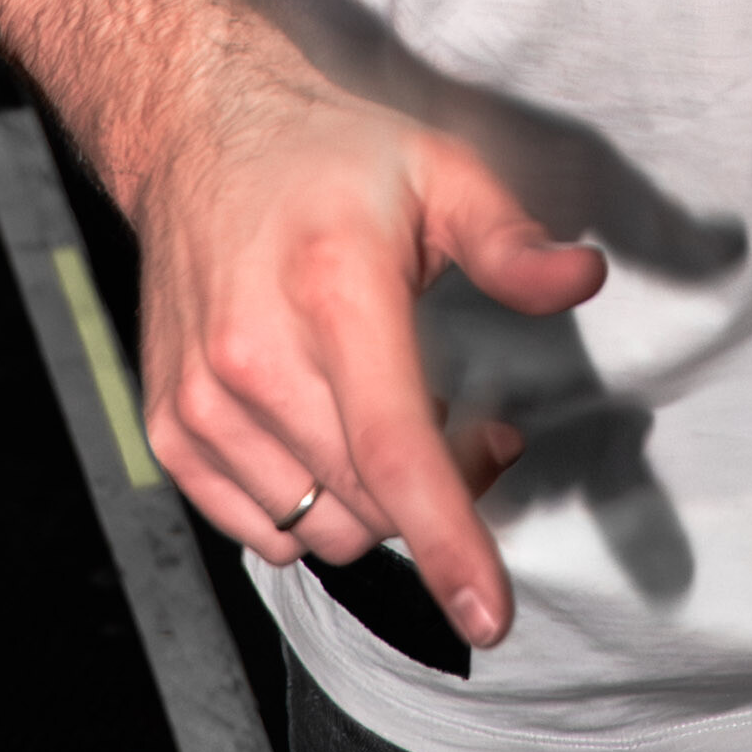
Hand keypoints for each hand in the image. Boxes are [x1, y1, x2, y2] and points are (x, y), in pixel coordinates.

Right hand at [132, 26, 605, 649]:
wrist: (198, 137)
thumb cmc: (331, 159)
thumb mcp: (440, 172)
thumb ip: (511, 241)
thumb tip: (583, 277)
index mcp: (333, 290)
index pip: (396, 449)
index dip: (450, 540)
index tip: (491, 615)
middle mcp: (254, 355)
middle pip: (370, 502)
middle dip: (442, 493)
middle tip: (471, 419)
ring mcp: (201, 400)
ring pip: (319, 529)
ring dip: (375, 504)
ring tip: (395, 418)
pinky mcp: (168, 430)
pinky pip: (260, 531)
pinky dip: (310, 509)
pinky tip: (328, 433)